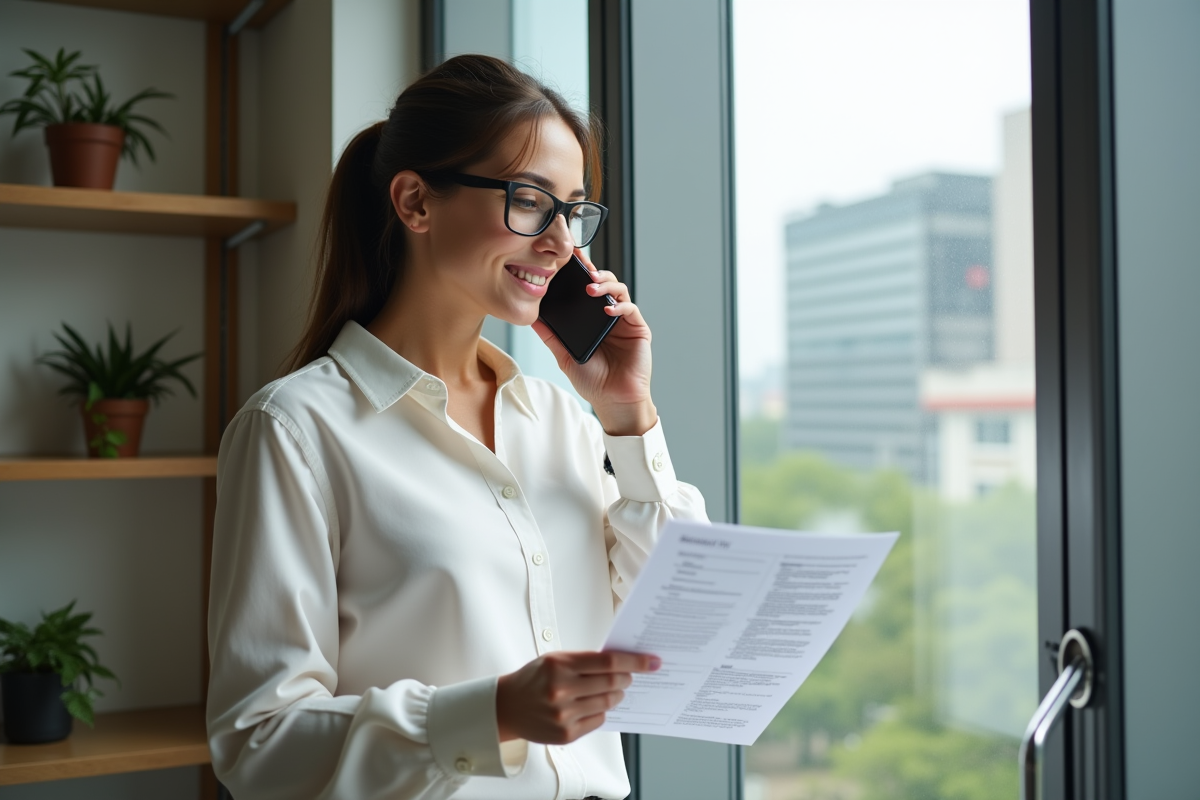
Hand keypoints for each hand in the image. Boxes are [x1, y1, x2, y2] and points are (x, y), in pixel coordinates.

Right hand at [495, 650, 660, 743]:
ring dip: (616, 695)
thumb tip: (621, 663)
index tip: (651, 661)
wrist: (507, 706)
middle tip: (630, 676)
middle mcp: (561, 690)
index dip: (634, 661)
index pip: (608, 662)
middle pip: (612, 683)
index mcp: (559, 666)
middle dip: (626, 678)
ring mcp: (564, 714)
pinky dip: (601, 711)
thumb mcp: (555, 660)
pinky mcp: (566, 733)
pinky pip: (598, 720)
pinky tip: (593, 704)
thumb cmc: (534, 679)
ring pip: (607, 703)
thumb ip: (585, 661)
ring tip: (614, 690)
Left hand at [531, 248, 656, 435]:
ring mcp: (624, 321)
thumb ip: (551, 336)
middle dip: (593, 270)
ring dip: (605, 284)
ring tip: (591, 287)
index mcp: (591, 318)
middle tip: (581, 265)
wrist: (614, 401)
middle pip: (604, 282)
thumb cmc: (593, 380)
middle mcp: (609, 315)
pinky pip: (630, 309)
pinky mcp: (638, 329)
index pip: (586, 288)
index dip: (579, 272)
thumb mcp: (565, 356)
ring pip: (619, 290)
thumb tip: (531, 318)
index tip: (566, 259)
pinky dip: (619, 306)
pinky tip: (607, 309)